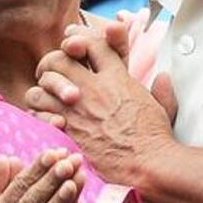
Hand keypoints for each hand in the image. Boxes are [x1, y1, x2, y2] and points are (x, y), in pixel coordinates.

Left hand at [25, 28, 174, 184]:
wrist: (145, 164)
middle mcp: (94, 88)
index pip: (91, 43)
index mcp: (117, 77)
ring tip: (45, 97)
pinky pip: (40, 112)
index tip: (71, 42)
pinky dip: (39, 113)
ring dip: (41, 89)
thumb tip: (163, 78)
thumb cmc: (155, 139)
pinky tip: (45, 118)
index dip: (78, 38)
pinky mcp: (67, 129)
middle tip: (50, 72)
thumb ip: (161, 89)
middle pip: (59, 59)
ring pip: (44, 84)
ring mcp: (78, 108)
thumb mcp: (162, 107)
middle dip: (51, 63)